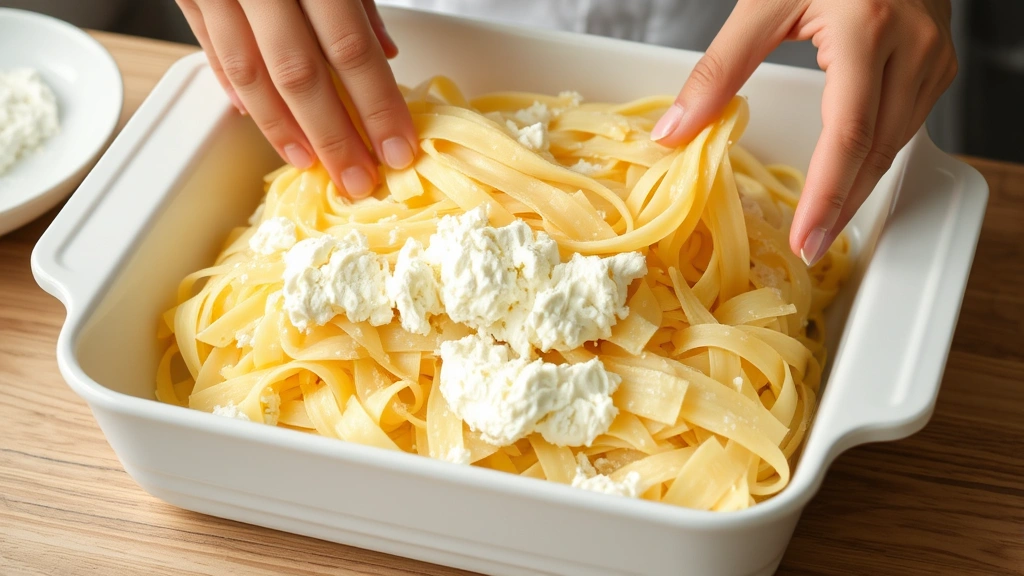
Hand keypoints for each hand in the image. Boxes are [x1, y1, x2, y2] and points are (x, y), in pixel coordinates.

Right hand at [176, 0, 417, 198]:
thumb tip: (385, 55)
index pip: (350, 50)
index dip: (376, 106)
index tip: (397, 148)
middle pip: (299, 75)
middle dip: (333, 136)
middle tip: (358, 179)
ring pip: (249, 74)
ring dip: (283, 129)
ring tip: (314, 163)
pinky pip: (210, 49)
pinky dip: (236, 89)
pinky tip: (260, 121)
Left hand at [651, 0, 956, 264]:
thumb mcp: (763, 2)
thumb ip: (718, 70)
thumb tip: (674, 131)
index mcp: (866, 31)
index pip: (848, 135)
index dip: (826, 196)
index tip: (806, 238)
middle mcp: (911, 49)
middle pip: (875, 151)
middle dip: (841, 207)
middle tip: (810, 248)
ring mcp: (932, 56)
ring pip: (895, 143)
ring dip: (858, 188)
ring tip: (823, 225)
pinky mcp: (936, 61)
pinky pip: (905, 124)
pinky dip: (873, 157)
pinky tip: (848, 178)